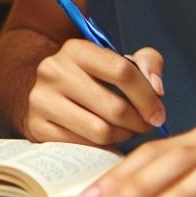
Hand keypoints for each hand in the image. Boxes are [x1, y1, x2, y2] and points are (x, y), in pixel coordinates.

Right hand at [24, 41, 166, 145]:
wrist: (45, 92)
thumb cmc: (91, 78)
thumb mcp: (117, 60)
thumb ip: (147, 63)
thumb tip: (157, 89)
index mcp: (76, 49)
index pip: (122, 71)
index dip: (147, 96)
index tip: (159, 112)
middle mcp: (54, 71)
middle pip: (114, 108)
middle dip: (139, 122)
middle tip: (146, 126)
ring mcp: (42, 100)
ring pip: (100, 131)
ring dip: (122, 136)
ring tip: (126, 131)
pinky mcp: (37, 127)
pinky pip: (83, 147)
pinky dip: (101, 147)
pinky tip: (105, 139)